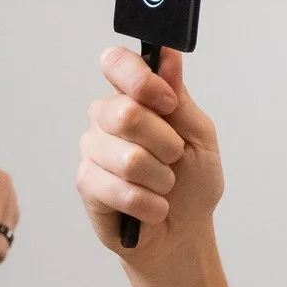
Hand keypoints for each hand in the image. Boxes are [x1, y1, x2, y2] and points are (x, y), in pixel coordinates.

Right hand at [74, 46, 223, 261]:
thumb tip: (168, 55)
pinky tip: (152, 206)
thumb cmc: (192, 181)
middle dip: (165, 144)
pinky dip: (150, 203)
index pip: (116, 63)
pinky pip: (122, 190)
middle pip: (127, 114)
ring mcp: (92, 149)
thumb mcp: (200, 135)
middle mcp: (106, 116)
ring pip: (129, 158)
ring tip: (163, 185)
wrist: (184, 231)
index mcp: (132, 95)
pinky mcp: (86, 183)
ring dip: (161, 179)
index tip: (168, 103)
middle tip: (174, 157)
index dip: (142, 80)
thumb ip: (180, 97)